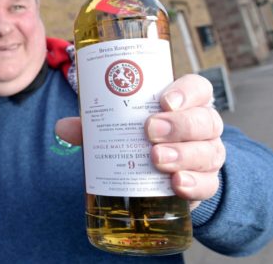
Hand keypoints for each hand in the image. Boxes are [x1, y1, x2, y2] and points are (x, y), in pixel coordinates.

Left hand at [55, 74, 224, 209]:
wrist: (163, 178)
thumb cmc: (140, 140)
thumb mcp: (119, 128)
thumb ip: (95, 125)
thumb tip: (62, 127)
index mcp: (184, 104)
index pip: (197, 89)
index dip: (185, 92)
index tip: (163, 100)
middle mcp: (202, 127)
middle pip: (204, 120)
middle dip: (178, 125)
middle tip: (150, 131)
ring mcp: (207, 156)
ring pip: (209, 151)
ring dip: (183, 155)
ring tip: (156, 159)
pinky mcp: (205, 184)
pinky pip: (210, 184)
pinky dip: (195, 184)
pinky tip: (177, 184)